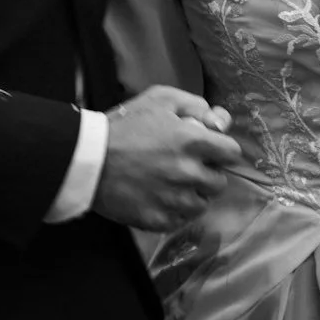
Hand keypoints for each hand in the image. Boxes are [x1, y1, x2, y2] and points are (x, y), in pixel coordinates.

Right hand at [93, 85, 239, 230]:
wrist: (87, 159)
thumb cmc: (123, 125)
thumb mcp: (160, 99)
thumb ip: (196, 106)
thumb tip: (221, 122)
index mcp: (193, 142)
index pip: (232, 153)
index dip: (221, 151)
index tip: (210, 152)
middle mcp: (189, 173)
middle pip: (219, 182)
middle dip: (207, 174)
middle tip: (187, 168)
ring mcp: (174, 199)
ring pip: (202, 204)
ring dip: (193, 195)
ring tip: (172, 185)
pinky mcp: (159, 219)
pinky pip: (181, 220)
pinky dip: (175, 212)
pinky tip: (160, 198)